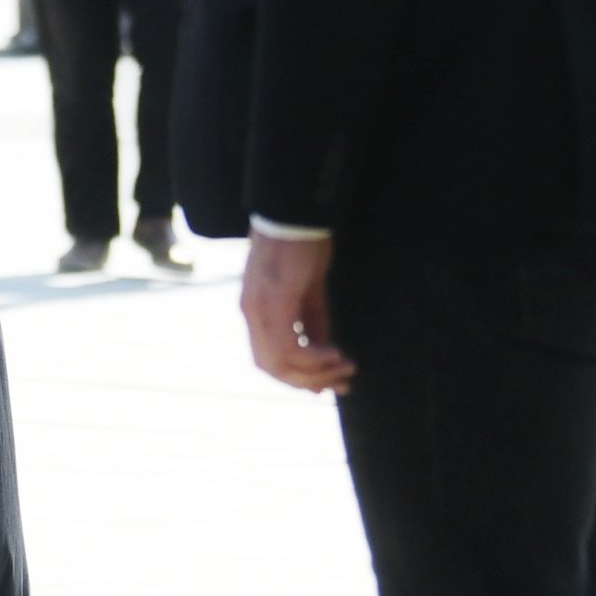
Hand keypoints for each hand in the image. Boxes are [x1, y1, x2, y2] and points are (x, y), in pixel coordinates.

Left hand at [241, 231, 357, 395]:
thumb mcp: (308, 288)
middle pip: (271, 368)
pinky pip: (289, 346)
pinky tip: (335, 353)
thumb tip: (324, 350)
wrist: (294, 210)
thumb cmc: (302, 242)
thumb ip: (311, 321)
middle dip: (308, 381)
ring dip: (315, 373)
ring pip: (279, 363)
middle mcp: (251, 313)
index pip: (267, 359)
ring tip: (345, 367)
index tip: (326, 385)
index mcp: (254, 310)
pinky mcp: (275, 300)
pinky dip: (313, 358)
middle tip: (341, 383)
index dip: (296, 377)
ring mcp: (259, 308)